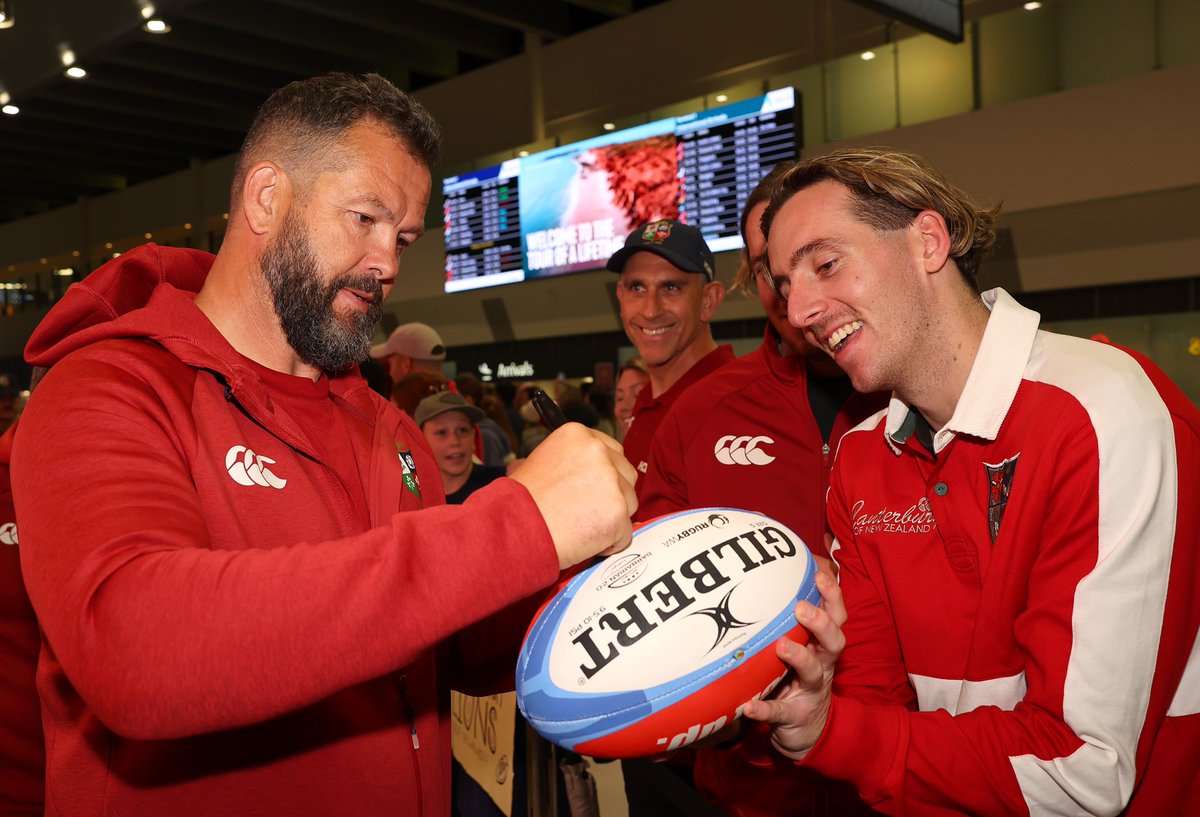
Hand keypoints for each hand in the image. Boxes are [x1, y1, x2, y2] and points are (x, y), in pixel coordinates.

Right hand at [509, 423, 637, 567]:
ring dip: (611, 520)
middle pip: (625, 476)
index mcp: (579, 435)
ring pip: (629, 504)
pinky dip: (609, 543)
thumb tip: (568, 468)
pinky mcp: (618, 511)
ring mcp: (611, 480)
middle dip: (612, 496)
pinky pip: (625, 533)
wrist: (515, 529)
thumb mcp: (534, 464)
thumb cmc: (519, 503)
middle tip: (585, 513)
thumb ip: (564, 462)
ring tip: (579, 528)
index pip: (612, 452)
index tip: (592, 491)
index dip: (604, 476)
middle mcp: (598, 452)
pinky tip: (584, 542)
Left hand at [741, 569, 845, 760]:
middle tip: (801, 608)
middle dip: (821, 623)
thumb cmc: (797, 679)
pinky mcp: (793, 717)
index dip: (832, 596)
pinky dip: (764, 709)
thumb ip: (788, 623)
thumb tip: (765, 580)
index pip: (835, 617)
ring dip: (798, 656)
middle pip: (834, 641)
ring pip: (812, 672)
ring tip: (781, 646)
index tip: (820, 574)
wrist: (805, 731)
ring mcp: (810, 692)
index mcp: (822, 646)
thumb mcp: (800, 649)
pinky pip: (779, 712)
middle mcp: (822, 666)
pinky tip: (748, 706)